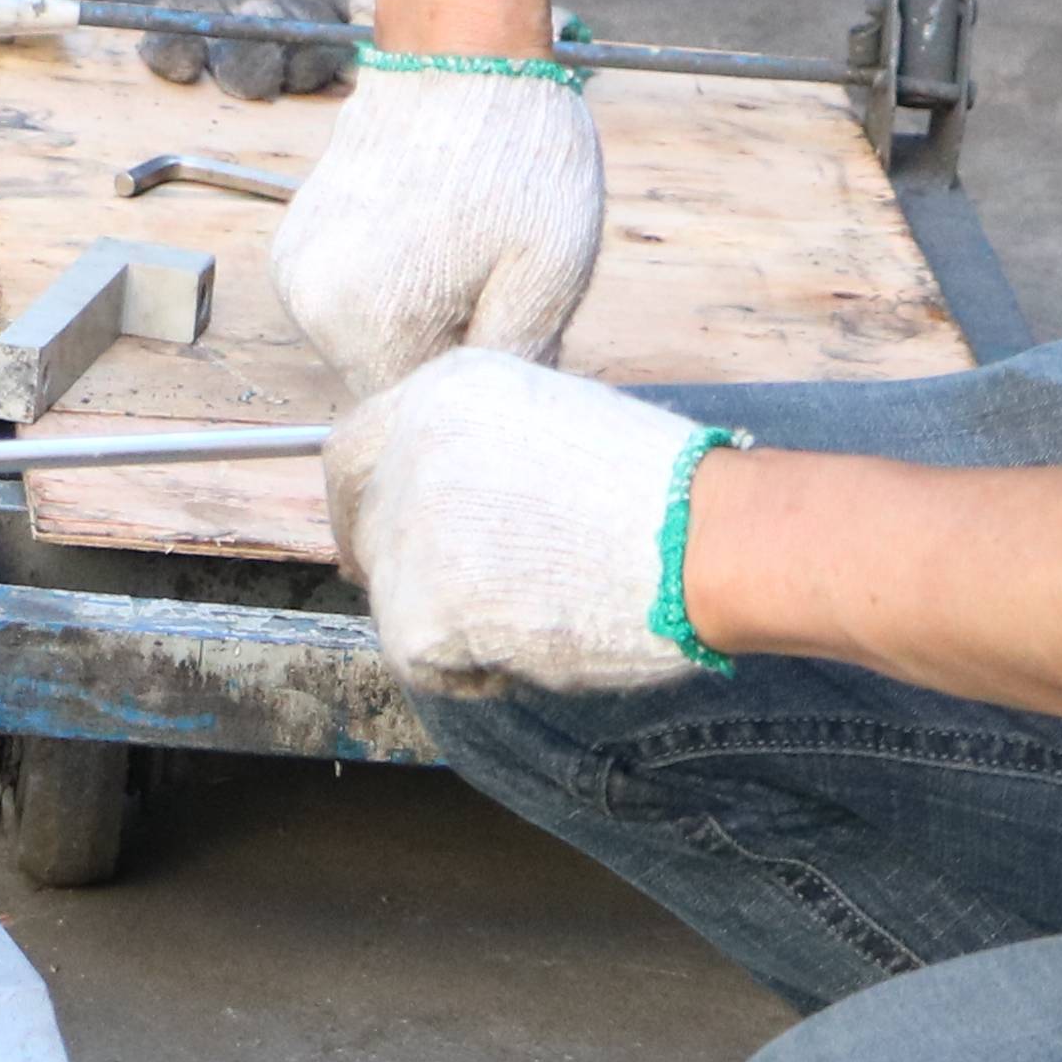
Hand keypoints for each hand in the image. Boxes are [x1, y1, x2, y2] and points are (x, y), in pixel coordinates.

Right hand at [268, 54, 607, 401]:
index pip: (421, 409)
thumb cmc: (515, 152)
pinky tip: (428, 237)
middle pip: (391, 378)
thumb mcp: (549, 272)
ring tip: (462, 250)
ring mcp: (296, 273)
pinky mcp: (295, 245)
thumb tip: (494, 418)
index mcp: (373, 323)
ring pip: (369, 342)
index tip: (512, 329)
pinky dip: (388, 289)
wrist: (459, 46)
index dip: (474, 383)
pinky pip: (349, 302)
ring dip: (417, 320)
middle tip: (496, 282)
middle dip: (445, 349)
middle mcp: (314, 307)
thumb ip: (515, 362)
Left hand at [325, 348, 731, 697]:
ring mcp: (411, 525)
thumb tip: (444, 508)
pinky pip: (421, 658)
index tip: (375, 542)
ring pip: (392, 596)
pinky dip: (470, 670)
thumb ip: (482, 453)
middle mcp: (412, 445)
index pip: (355, 450)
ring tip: (535, 613)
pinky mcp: (420, 605)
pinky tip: (533, 646)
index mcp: (446, 391)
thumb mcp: (552, 426)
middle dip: (394, 570)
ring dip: (447, 621)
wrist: (706, 539)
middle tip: (440, 608)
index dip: (362, 504)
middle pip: (365, 525)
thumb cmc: (663, 495)